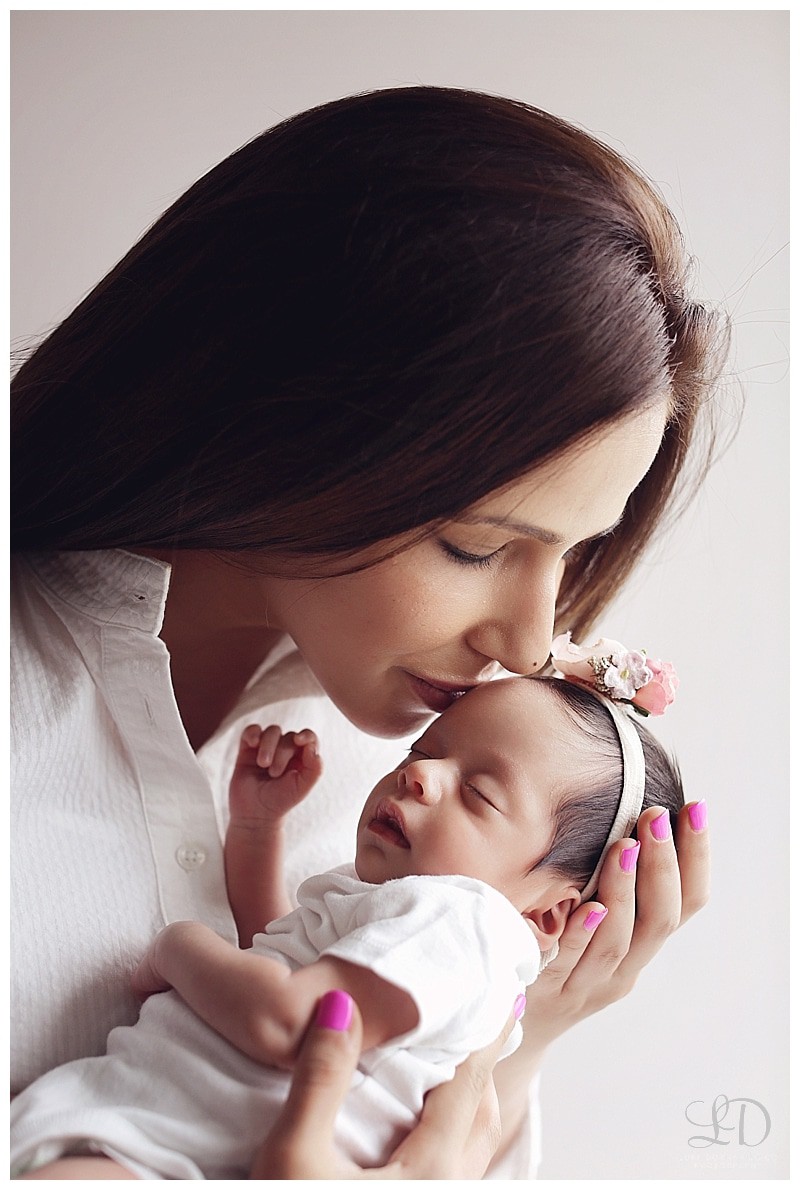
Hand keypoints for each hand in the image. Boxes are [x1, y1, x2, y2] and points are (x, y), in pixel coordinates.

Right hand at [229, 724, 321, 828]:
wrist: (254, 813)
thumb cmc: (281, 801)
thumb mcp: (302, 788)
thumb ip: (314, 768)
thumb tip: (312, 747)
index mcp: (302, 758)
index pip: (309, 738)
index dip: (306, 735)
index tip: (299, 741)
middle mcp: (286, 751)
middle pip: (289, 737)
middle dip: (282, 753)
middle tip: (274, 774)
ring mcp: (267, 748)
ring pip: (272, 731)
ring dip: (268, 745)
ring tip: (262, 764)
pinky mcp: (248, 749)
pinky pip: (251, 730)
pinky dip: (252, 733)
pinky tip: (252, 744)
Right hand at [250, 990, 516, 1178]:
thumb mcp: (292, 1157)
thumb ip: (320, 1078)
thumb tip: (341, 1005)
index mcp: (429, 1175)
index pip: (467, 1085)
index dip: (483, 1034)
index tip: (501, 994)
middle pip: (480, 1118)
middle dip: (481, 1067)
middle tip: (479, 1023)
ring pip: (471, 1151)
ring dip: (468, 1106)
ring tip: (454, 1071)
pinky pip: (452, 1173)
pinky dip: (451, 1137)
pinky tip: (422, 1132)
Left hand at [520, 801, 709, 1052]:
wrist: (513, 1029)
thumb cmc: (557, 958)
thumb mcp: (593, 922)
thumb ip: (611, 881)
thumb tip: (627, 807)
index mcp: (641, 947)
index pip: (684, 904)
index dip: (696, 859)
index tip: (696, 811)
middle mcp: (623, 969)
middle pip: (658, 921)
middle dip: (663, 866)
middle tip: (657, 817)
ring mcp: (586, 984)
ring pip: (618, 942)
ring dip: (625, 891)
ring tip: (626, 846)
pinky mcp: (546, 991)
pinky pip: (567, 961)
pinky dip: (583, 934)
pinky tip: (589, 906)